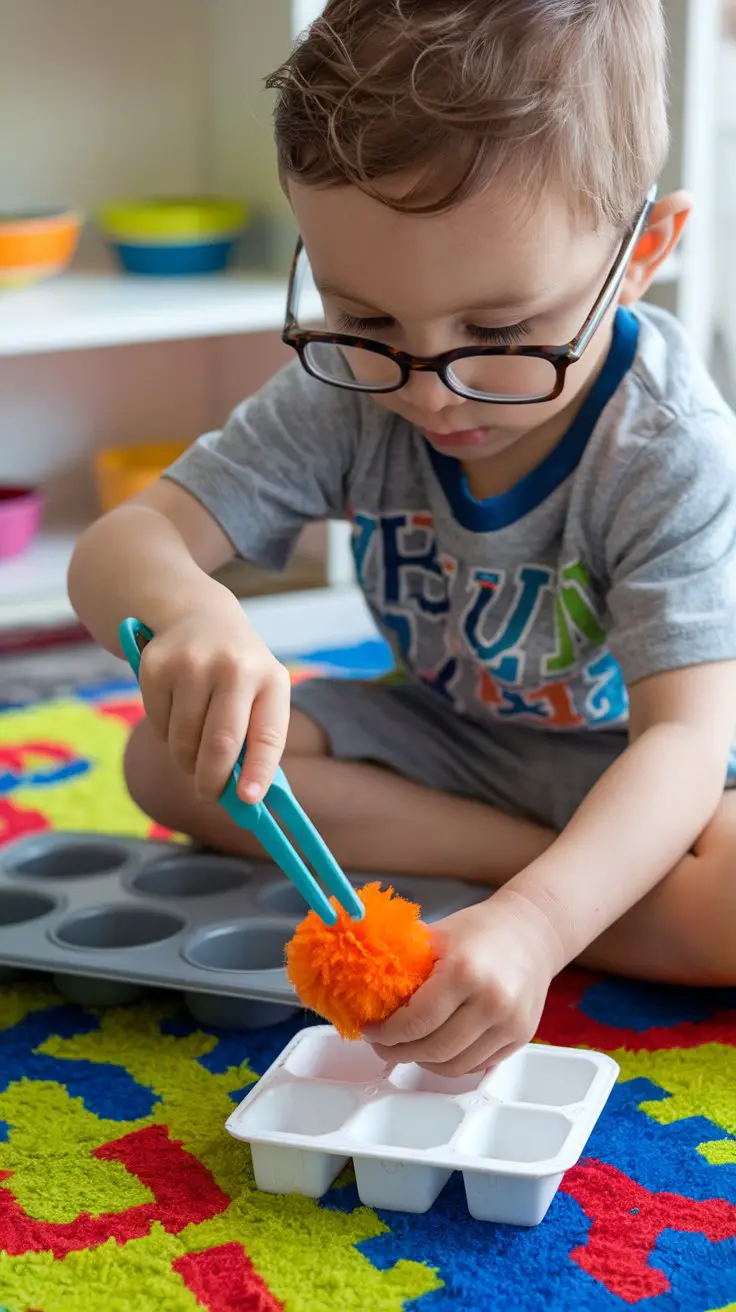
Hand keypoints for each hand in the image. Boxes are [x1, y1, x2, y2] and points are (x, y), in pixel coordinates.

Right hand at [137, 586, 290, 804]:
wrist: (198, 616)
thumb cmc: (237, 671)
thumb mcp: (260, 691)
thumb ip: (256, 737)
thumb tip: (247, 796)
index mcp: (270, 679)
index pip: (267, 735)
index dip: (259, 771)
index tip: (249, 801)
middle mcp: (234, 667)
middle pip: (220, 743)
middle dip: (213, 780)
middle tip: (209, 793)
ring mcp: (192, 664)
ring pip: (184, 739)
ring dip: (187, 758)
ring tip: (194, 747)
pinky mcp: (156, 666)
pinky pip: (157, 724)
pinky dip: (165, 733)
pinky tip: (176, 712)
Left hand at [363, 891, 560, 1077]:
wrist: (533, 931)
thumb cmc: (480, 929)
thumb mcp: (436, 935)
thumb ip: (403, 962)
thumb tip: (361, 985)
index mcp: (465, 971)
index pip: (416, 1021)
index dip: (386, 1034)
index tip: (371, 1030)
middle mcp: (491, 1001)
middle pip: (433, 1050)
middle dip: (398, 1052)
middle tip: (382, 1045)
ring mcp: (509, 1024)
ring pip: (454, 1067)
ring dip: (422, 1063)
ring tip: (407, 1047)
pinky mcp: (520, 1038)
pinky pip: (476, 1066)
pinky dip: (450, 1063)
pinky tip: (436, 1048)